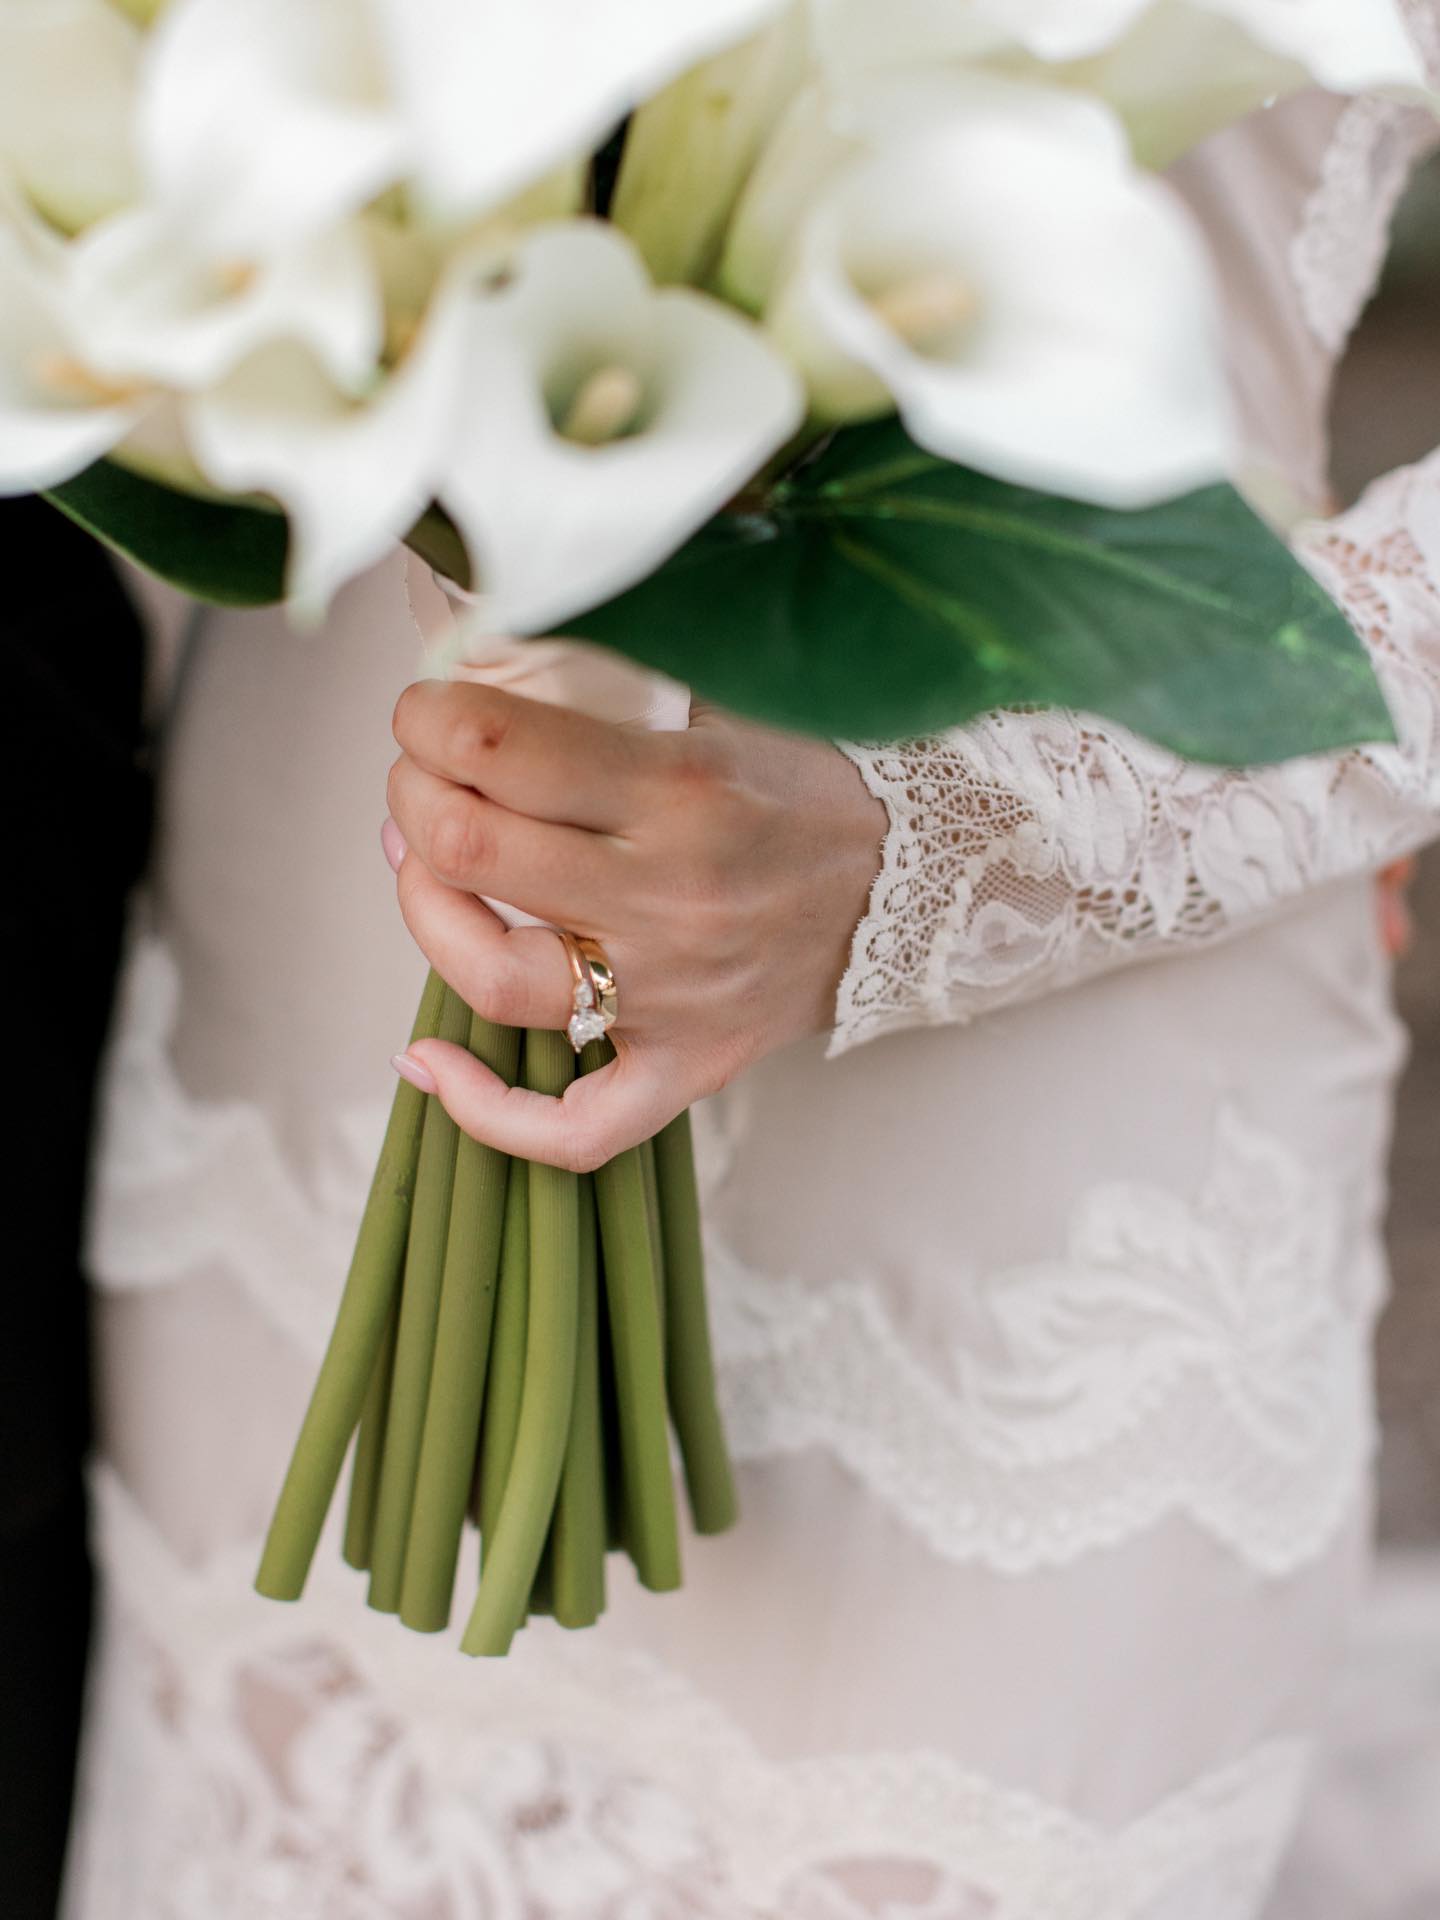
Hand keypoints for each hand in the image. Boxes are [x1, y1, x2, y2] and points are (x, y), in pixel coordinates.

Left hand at [384, 677, 886, 1169]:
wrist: (924, 878)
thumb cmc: (810, 781)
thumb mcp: (727, 696)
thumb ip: (617, 673)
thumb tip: (485, 652)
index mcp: (681, 787)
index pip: (498, 747)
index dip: (428, 721)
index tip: (425, 713)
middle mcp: (672, 897)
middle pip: (472, 850)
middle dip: (414, 797)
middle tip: (420, 776)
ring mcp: (676, 997)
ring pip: (493, 977)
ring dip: (423, 911)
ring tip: (422, 869)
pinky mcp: (690, 1066)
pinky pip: (575, 1127)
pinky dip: (486, 1111)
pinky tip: (426, 1060)